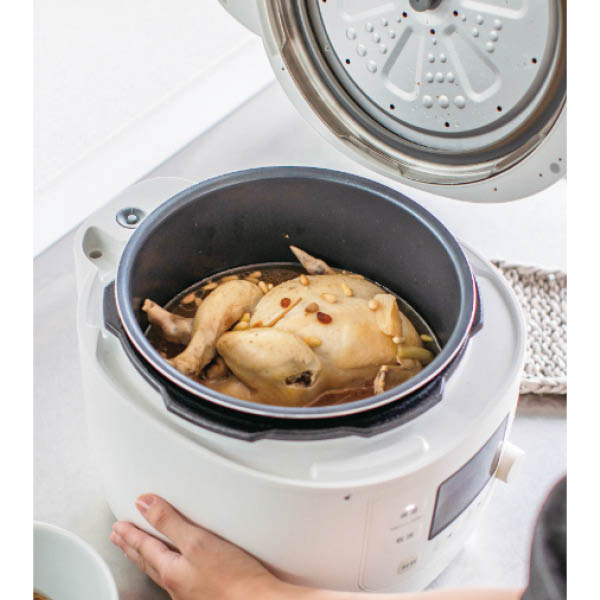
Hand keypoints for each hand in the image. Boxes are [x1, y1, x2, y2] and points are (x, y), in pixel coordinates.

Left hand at [110, 494, 280, 599]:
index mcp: (171, 570)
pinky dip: (168, 567)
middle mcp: (177, 585)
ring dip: (147, 558)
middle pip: (147, 562)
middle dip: (132, 547)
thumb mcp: (197, 541)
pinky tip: (177, 567)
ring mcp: (190, 592)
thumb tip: (144, 505)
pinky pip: (177, 578)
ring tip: (140, 551)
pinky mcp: (206, 594)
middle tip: (119, 538)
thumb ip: (169, 522)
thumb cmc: (233, 578)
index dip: (130, 534)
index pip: (144, 547)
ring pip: (160, 571)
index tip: (118, 526)